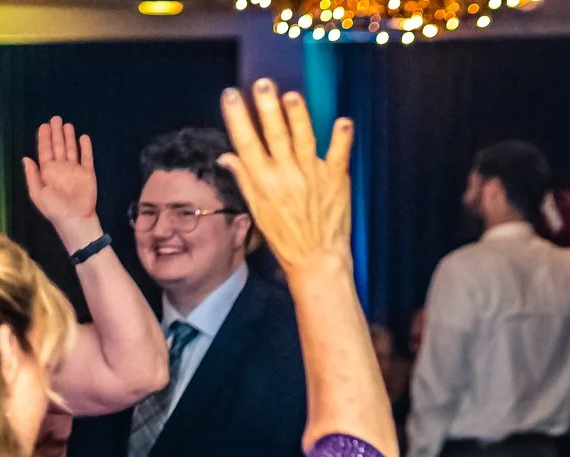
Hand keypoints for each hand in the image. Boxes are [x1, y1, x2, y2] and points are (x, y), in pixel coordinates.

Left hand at [24, 117, 100, 237]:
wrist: (75, 219)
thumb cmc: (54, 209)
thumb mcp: (37, 193)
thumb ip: (32, 175)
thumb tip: (26, 158)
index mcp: (47, 171)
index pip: (45, 150)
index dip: (44, 138)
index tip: (43, 125)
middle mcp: (61, 168)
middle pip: (58, 146)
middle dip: (56, 132)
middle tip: (55, 118)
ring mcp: (74, 170)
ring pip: (71, 149)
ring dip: (69, 137)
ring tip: (67, 125)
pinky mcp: (88, 174)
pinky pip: (87, 158)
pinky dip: (85, 148)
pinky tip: (83, 138)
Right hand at [219, 80, 352, 281]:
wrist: (317, 259)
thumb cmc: (285, 236)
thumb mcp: (257, 209)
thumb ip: (244, 178)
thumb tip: (226, 155)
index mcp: (264, 182)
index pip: (246, 143)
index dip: (237, 118)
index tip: (231, 95)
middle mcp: (286, 176)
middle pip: (275, 136)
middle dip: (267, 108)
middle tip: (263, 84)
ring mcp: (312, 176)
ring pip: (304, 139)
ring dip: (299, 116)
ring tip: (292, 95)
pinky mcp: (336, 180)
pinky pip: (339, 154)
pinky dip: (342, 138)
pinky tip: (343, 120)